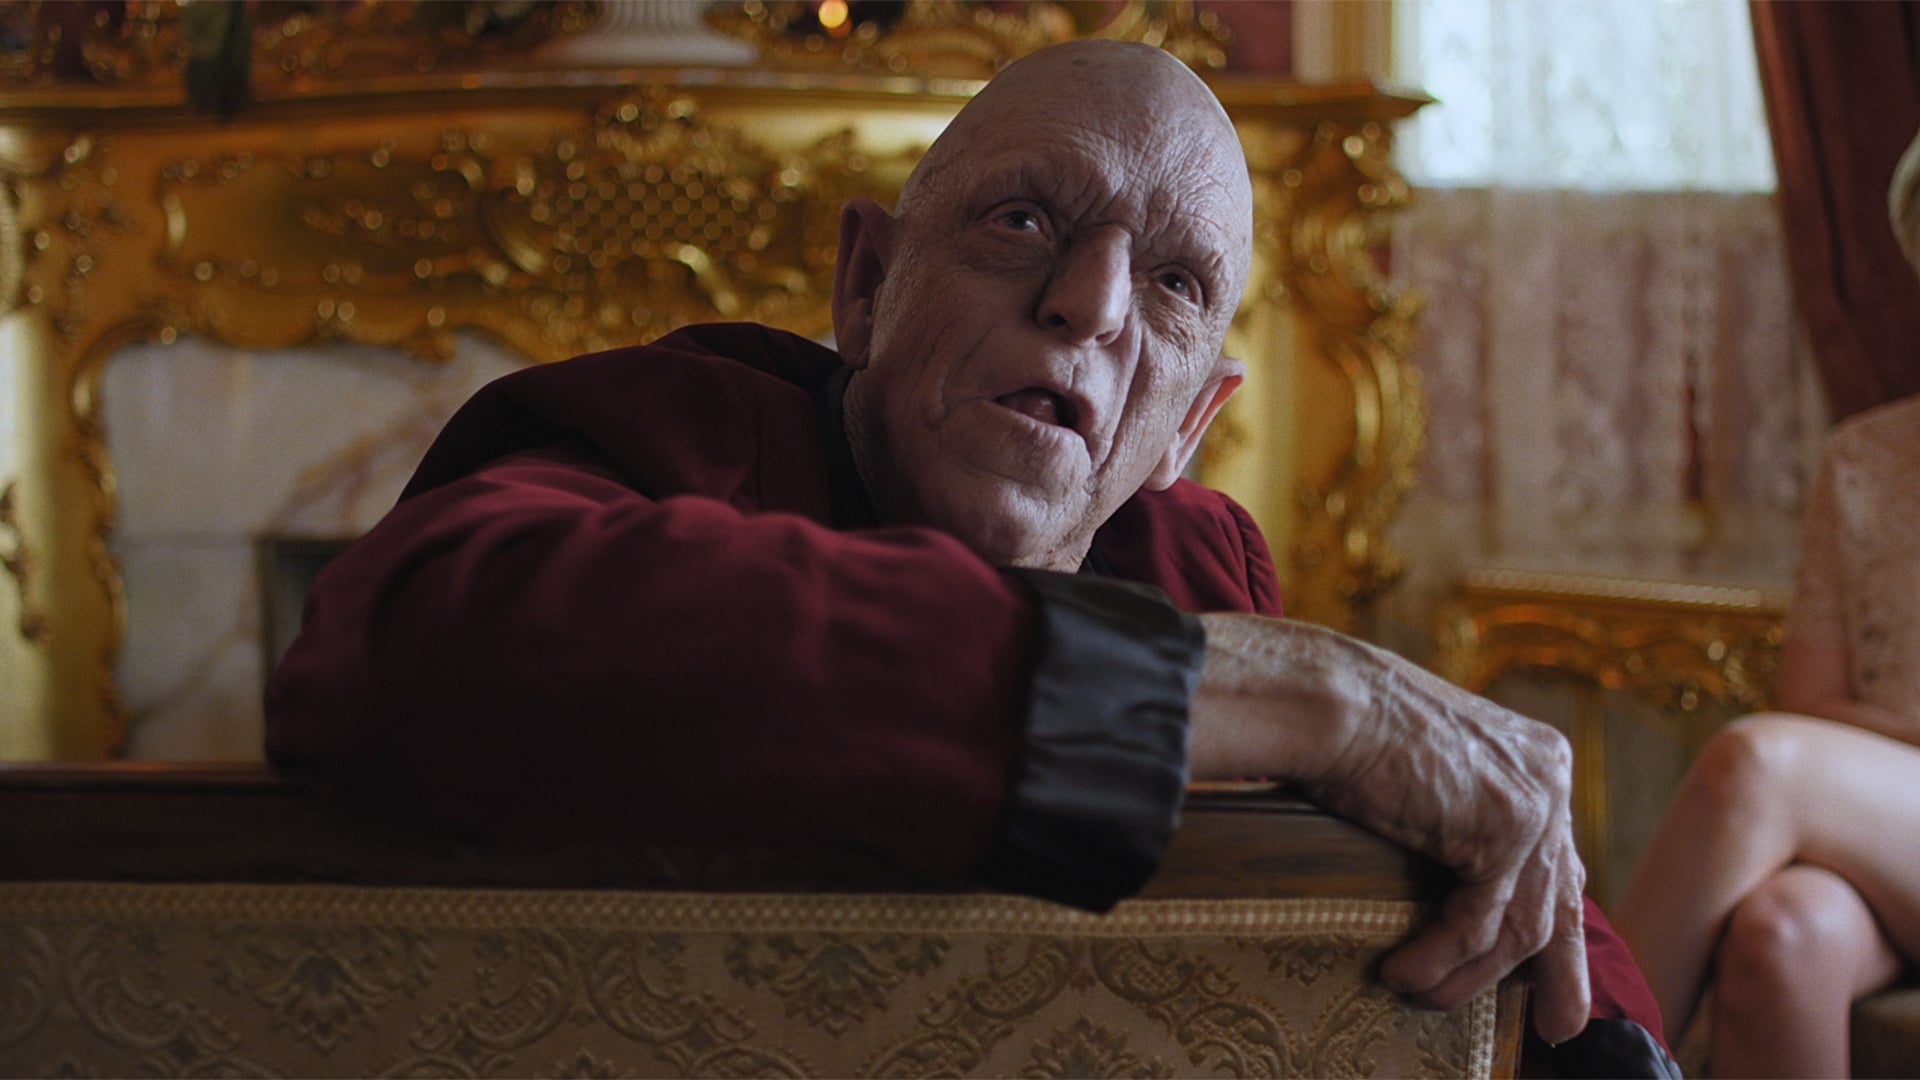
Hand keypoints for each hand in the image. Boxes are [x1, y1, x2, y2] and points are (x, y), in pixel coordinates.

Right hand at [1190, 613, 1590, 1042]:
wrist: (1332, 700)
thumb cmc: (1350, 724)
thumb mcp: (1428, 772)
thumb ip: (1460, 814)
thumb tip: (1454, 874)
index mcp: (1537, 759)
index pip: (1557, 857)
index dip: (1551, 920)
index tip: (1542, 970)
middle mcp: (1550, 778)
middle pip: (1564, 897)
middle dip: (1562, 972)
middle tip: (1558, 1026)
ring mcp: (1538, 803)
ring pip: (1522, 924)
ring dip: (1472, 975)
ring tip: (1425, 998)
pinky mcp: (1508, 830)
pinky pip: (1480, 921)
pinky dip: (1442, 958)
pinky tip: (1403, 974)